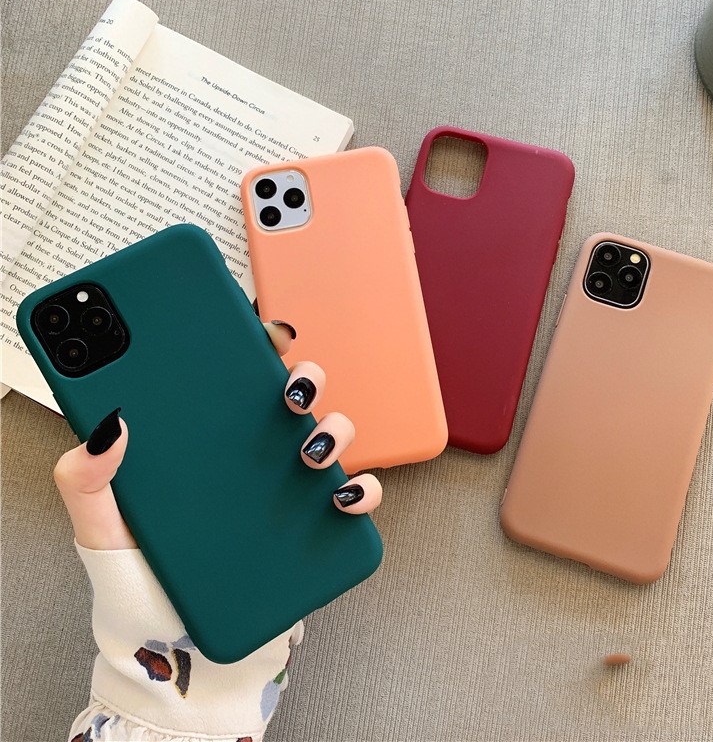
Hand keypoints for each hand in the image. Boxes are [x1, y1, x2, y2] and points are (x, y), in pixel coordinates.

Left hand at [54, 319, 382, 550]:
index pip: (237, 373)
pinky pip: (353, 496)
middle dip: (304, 377)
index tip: (268, 331)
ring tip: (308, 452)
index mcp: (207, 437)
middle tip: (289, 392)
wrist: (173, 644)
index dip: (259, 339)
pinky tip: (340, 497)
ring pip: (331, 432)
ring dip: (334, 429)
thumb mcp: (101, 526)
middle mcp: (253, 453)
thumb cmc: (139, 577)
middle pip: (294, 391)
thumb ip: (88, 478)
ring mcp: (287, 486)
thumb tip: (108, 426)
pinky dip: (361, 489)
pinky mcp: (314, 525)